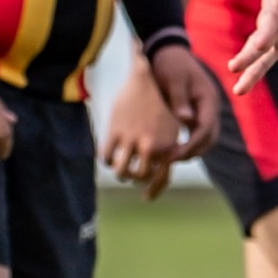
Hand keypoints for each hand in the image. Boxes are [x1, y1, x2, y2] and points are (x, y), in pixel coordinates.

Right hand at [100, 59, 185, 198]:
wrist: (145, 78)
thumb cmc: (159, 105)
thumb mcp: (170, 127)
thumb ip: (166, 150)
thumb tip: (162, 171)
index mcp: (168, 145)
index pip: (161, 176)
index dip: (153, 190)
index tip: (146, 198)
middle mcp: (151, 145)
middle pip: (141, 176)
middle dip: (136, 179)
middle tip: (132, 176)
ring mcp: (132, 139)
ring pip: (122, 171)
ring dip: (120, 173)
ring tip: (120, 169)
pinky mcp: (115, 132)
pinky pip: (107, 157)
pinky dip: (107, 160)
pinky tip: (108, 156)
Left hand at [148, 43, 221, 162]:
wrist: (168, 52)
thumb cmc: (169, 64)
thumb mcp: (172, 79)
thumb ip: (179, 99)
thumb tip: (186, 120)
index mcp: (208, 98)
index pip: (205, 128)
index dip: (191, 145)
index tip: (172, 156)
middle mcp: (210, 107)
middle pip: (209, 138)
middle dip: (192, 152)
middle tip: (169, 160)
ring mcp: (205, 110)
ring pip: (204, 139)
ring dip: (190, 151)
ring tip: (168, 158)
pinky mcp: (196, 113)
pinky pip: (196, 134)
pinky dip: (187, 144)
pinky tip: (170, 150)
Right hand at [229, 0, 277, 93]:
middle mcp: (274, 5)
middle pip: (267, 18)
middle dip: (264, 30)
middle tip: (261, 42)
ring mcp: (274, 27)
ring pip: (259, 42)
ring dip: (248, 55)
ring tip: (234, 68)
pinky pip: (264, 61)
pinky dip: (253, 74)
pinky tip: (240, 89)